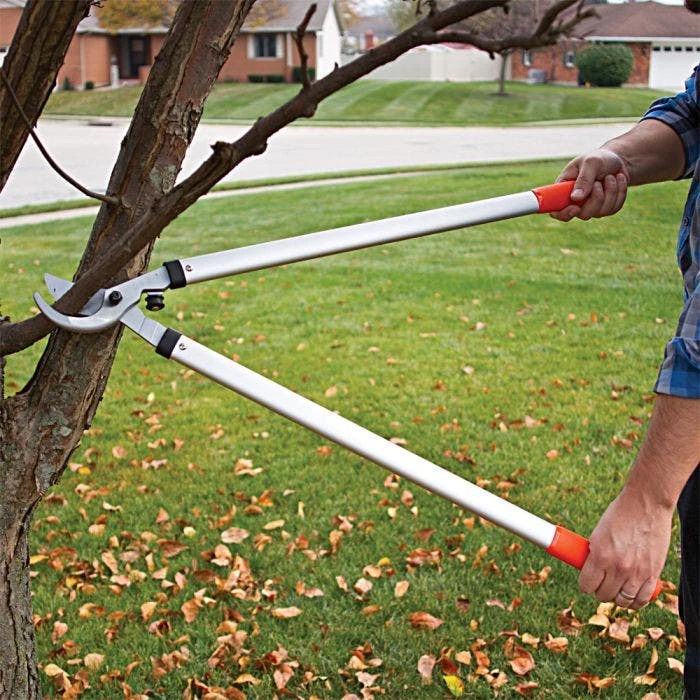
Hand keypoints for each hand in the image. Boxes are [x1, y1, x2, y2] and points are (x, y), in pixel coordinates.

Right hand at [550, 148, 629, 221]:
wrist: (616, 159)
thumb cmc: (599, 158)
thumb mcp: (591, 162)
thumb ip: (583, 180)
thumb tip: (575, 198)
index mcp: (564, 191)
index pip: (556, 211)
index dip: (563, 214)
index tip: (575, 208)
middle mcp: (575, 202)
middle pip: (583, 214)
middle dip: (596, 199)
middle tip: (599, 182)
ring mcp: (591, 207)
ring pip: (600, 212)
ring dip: (610, 192)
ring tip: (611, 176)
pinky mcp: (606, 208)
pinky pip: (613, 208)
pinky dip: (620, 192)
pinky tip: (618, 180)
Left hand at [579, 486, 672, 608]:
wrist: (646, 505)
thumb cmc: (619, 514)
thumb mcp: (599, 532)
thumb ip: (596, 552)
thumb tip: (589, 567)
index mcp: (600, 556)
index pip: (587, 585)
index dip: (585, 585)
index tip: (587, 582)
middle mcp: (617, 568)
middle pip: (604, 595)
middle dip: (600, 591)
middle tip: (601, 584)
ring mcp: (637, 573)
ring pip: (623, 601)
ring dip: (617, 598)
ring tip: (616, 590)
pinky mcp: (653, 574)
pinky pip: (643, 599)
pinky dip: (636, 601)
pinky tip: (632, 597)